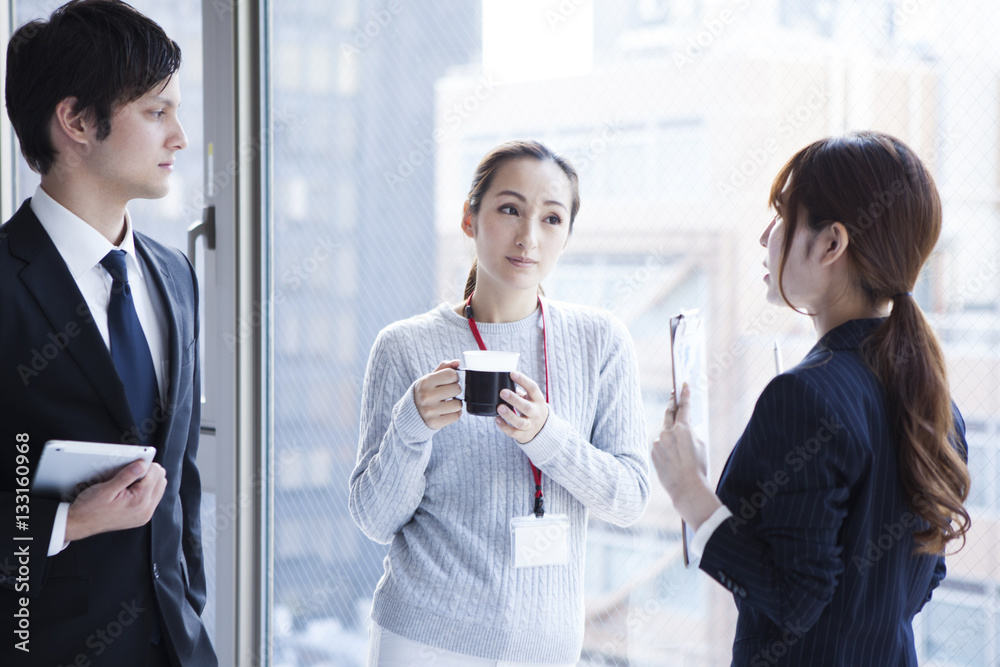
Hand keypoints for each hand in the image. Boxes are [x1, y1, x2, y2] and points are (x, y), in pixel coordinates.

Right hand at [65, 459, 166, 541]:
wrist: (80, 524)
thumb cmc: (89, 508)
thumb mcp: (106, 489)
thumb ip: (126, 476)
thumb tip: (142, 464)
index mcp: (139, 501)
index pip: (155, 473)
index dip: (144, 465)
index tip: (134, 463)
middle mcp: (146, 510)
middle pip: (161, 479)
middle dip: (148, 472)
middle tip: (131, 472)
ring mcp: (145, 515)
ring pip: (159, 488)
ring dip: (148, 480)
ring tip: (130, 481)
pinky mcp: (142, 517)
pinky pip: (153, 497)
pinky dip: (146, 489)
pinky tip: (132, 489)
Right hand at [414, 360, 462, 428]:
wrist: (410, 413)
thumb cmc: (424, 392)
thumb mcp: (429, 378)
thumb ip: (444, 368)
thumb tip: (457, 362)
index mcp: (426, 382)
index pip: (451, 374)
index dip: (454, 377)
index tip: (449, 381)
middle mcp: (426, 396)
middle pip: (457, 389)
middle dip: (455, 390)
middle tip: (448, 393)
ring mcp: (430, 410)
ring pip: (458, 404)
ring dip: (456, 403)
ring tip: (447, 402)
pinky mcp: (435, 422)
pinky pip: (456, 416)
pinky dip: (454, 413)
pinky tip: (446, 411)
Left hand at [496, 371, 548, 443]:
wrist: (543, 429)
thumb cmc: (531, 408)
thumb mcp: (531, 398)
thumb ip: (519, 391)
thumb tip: (502, 379)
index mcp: (538, 400)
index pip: (533, 388)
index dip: (523, 380)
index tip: (512, 373)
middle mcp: (536, 413)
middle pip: (527, 407)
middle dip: (514, 400)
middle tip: (502, 392)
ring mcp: (530, 425)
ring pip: (520, 422)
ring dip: (509, 415)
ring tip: (499, 407)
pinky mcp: (523, 435)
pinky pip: (513, 432)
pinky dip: (504, 427)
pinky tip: (497, 419)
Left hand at [651, 384, 721, 529]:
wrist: (687, 488)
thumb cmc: (698, 466)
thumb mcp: (700, 444)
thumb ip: (690, 431)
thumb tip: (683, 426)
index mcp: (682, 429)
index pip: (684, 407)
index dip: (684, 394)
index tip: (683, 384)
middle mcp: (667, 433)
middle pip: (669, 413)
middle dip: (672, 405)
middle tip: (674, 398)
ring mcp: (658, 442)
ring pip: (664, 432)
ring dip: (671, 434)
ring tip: (680, 447)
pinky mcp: (652, 452)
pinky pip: (659, 444)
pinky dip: (666, 447)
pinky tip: (673, 458)